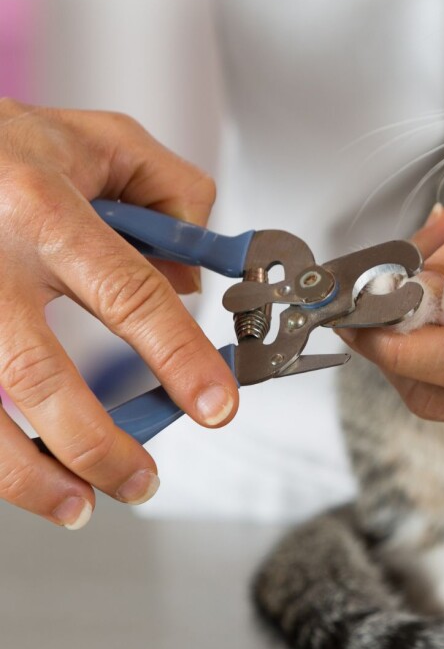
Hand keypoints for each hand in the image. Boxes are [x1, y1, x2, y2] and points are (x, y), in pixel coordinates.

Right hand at [0, 100, 237, 528]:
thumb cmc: (16, 142)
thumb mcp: (108, 142)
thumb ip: (172, 198)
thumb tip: (192, 282)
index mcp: (45, 205)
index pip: (128, 293)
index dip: (179, 356)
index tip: (217, 405)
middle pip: (36, 373)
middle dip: (98, 443)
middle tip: (145, 481)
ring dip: (29, 474)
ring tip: (82, 506)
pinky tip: (23, 477)